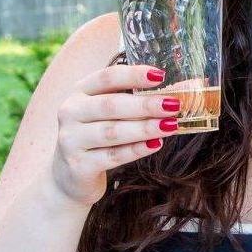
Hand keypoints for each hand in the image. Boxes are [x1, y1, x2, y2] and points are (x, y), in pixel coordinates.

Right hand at [50, 64, 179, 206]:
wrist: (69, 177)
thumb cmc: (98, 136)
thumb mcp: (108, 113)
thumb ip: (135, 99)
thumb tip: (183, 89)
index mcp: (79, 92)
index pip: (106, 77)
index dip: (133, 75)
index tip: (161, 75)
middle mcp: (70, 113)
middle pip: (110, 105)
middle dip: (145, 105)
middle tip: (173, 105)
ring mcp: (71, 140)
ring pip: (112, 132)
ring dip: (145, 128)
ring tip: (171, 125)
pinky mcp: (79, 166)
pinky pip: (112, 156)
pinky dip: (136, 150)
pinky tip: (156, 144)